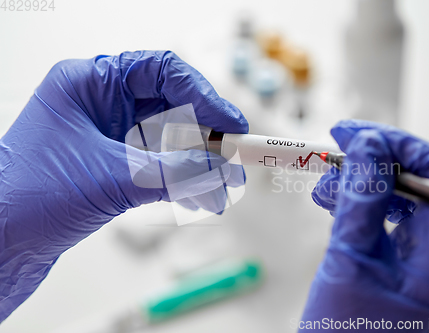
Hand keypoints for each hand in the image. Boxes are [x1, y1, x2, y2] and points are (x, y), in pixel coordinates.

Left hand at [0, 51, 247, 319]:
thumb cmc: (27, 201)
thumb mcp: (114, 180)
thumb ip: (177, 173)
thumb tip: (224, 169)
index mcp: (90, 84)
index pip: (161, 71)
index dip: (204, 94)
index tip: (232, 123)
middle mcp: (100, 104)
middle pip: (171, 106)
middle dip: (206, 136)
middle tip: (234, 158)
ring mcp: (106, 136)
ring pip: (168, 140)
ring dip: (199, 165)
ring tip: (222, 189)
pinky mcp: (111, 167)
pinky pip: (159, 165)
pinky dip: (183, 180)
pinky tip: (202, 196)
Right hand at [301, 120, 428, 331]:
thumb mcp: (349, 262)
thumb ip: (361, 198)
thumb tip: (366, 146)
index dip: (394, 145)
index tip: (352, 134)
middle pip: (426, 184)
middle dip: (375, 163)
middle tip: (333, 153)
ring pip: (410, 201)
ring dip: (365, 186)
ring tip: (325, 186)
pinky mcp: (422, 269)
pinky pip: (399, 223)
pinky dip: (368, 209)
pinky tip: (336, 205)